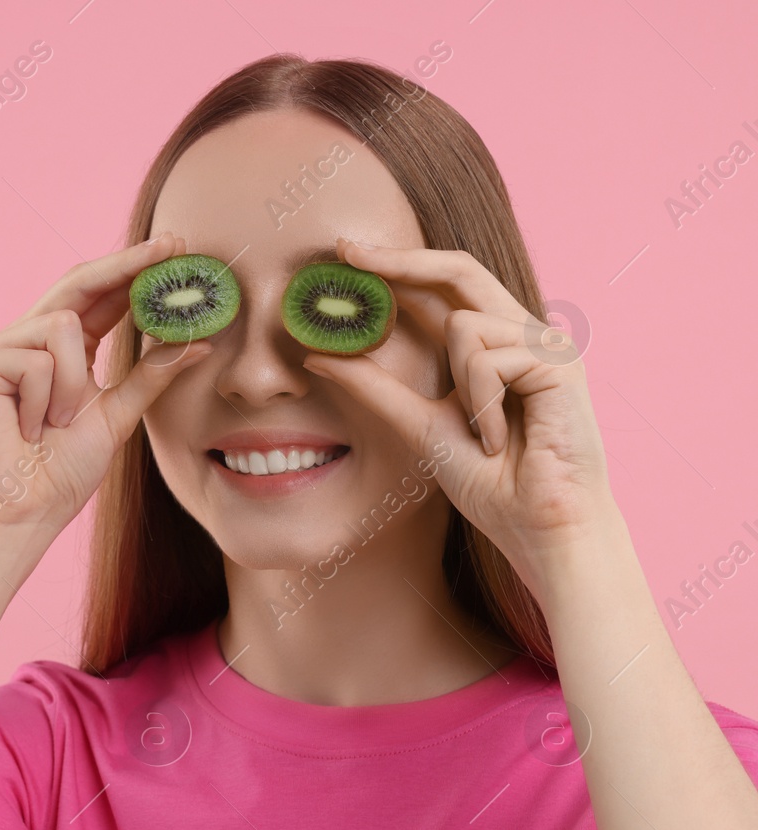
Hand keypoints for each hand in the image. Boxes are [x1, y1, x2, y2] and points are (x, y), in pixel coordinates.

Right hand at [0, 232, 213, 532]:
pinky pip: (37, 359)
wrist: (18, 514)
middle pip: (76, 286)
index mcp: (54, 352)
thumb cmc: (57, 475)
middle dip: (124, 266)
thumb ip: (151, 376)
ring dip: (73, 383)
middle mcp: (22, 341)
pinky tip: (27, 429)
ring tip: (56, 424)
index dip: (132, 271)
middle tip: (170, 247)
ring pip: (63, 326)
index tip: (175, 249)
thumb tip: (201, 342)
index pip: (96, 298)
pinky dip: (45, 399)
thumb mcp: (115, 416)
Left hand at [299, 238, 619, 592]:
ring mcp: (547, 344)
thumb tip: (317, 356)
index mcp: (494, 345)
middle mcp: (523, 334)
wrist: (541, 528)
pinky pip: (490, 359)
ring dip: (460, 388)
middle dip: (401, 260)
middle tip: (347, 253)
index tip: (345, 254)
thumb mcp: (418, 426)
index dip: (397, 266)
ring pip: (465, 325)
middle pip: (459, 270)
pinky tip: (500, 441)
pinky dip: (483, 406)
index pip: (443, 288)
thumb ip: (375, 388)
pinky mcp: (561, 363)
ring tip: (484, 436)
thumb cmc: (492, 484)